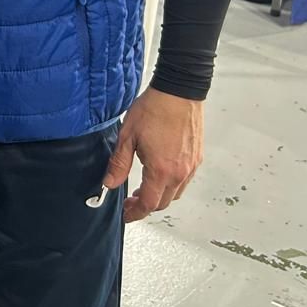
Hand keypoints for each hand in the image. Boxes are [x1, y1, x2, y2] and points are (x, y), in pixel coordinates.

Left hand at [102, 87, 203, 222]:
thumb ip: (119, 164)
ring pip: (176, 193)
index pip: (149, 204)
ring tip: (144, 188)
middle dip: (146, 206)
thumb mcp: (128, 136)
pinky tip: (160, 174)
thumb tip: (109, 183)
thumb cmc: (154, 109)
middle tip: (131, 201)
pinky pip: (184, 180)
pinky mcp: (196, 157)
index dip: (135, 212)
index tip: (126, 214)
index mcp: (161, 170)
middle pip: (163, 202)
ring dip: (160, 196)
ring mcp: (191, 166)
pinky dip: (171, 184)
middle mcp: (180, 172)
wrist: (178, 92)